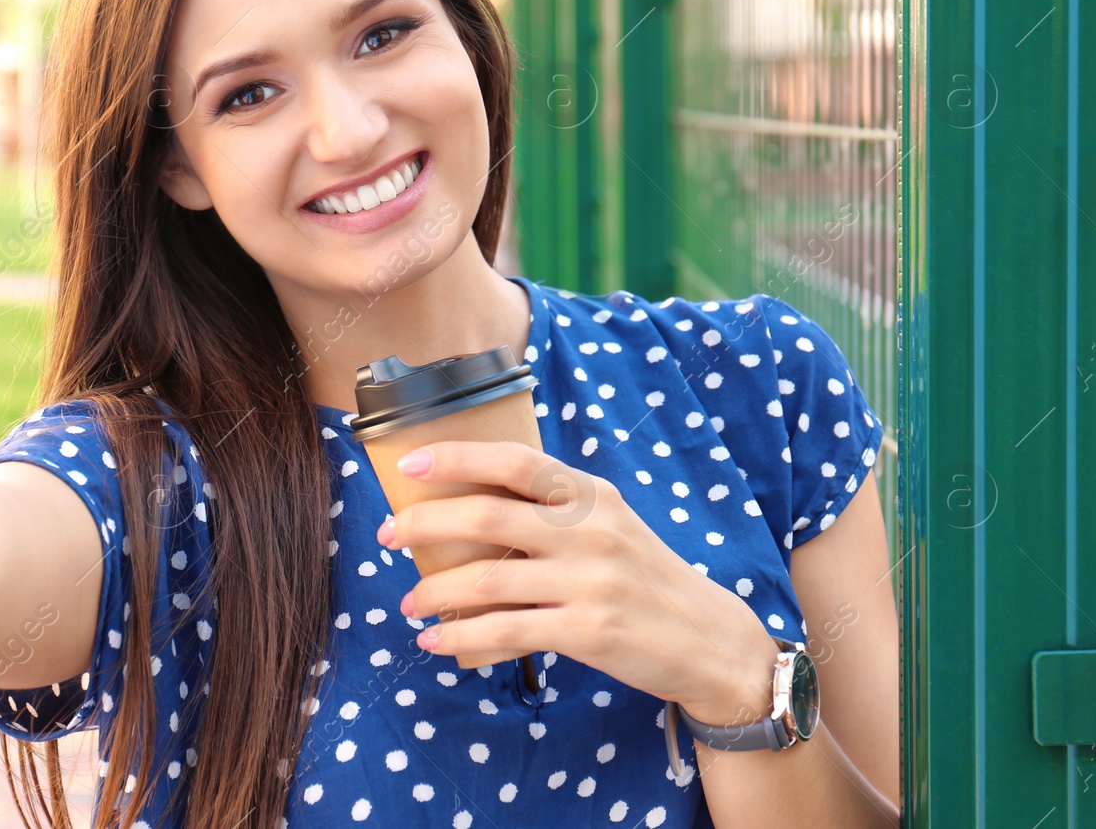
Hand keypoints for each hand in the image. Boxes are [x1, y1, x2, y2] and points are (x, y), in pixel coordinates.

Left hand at [377, 440, 780, 724]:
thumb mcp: (609, 526)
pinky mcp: (588, 631)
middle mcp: (590, 530)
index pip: (515, 461)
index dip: (457, 456)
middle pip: (487, 514)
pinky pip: (506, 630)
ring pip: (487, 579)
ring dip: (433, 590)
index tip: (410, 464)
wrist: (708, 640)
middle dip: (424, 524)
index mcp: (591, 495)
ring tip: (407, 602)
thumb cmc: (642, 579)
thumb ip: (553, 513)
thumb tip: (470, 507)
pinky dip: (460, 635)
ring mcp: (590, 581)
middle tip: (387, 536)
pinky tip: (435, 640)